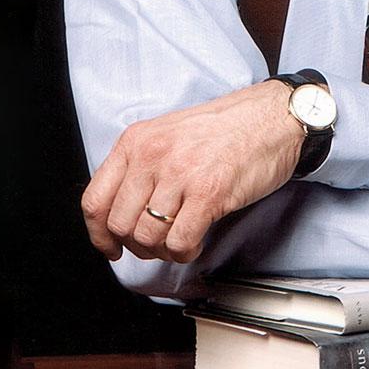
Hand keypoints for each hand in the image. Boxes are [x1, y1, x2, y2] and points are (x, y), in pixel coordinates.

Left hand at [80, 80, 304, 263]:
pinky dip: (186, 251)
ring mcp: (180, 174)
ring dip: (163, 250)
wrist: (273, 117)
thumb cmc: (229, 126)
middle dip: (137, 244)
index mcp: (138, 139)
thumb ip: (142, 164)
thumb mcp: (170, 133)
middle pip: (120, 225)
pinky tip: (198, 238)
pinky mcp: (208, 193)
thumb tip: (122, 211)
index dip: (99, 234)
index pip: (95, 200)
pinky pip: (179, 243)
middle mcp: (153, 155)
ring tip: (182, 237)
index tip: (111, 246)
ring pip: (148, 239)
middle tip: (158, 242)